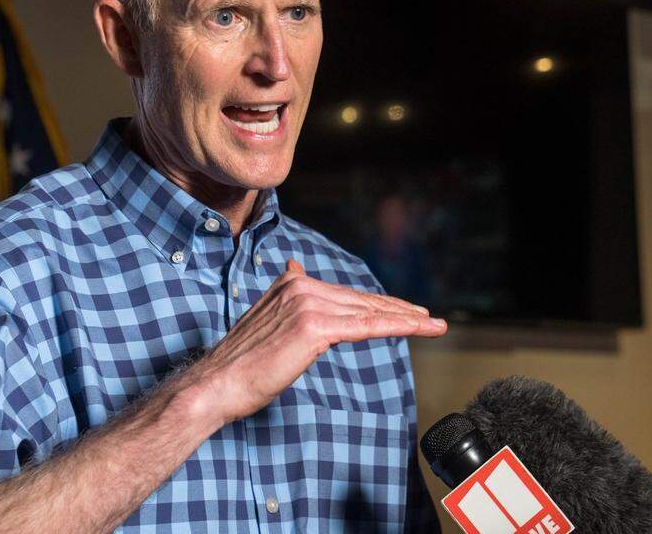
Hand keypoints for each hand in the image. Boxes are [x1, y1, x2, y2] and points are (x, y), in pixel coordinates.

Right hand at [190, 259, 445, 422]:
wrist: (218, 384)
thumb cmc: (242, 364)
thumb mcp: (268, 323)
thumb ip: (288, 301)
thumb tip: (294, 267)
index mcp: (291, 283)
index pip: (345, 295)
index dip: (377, 303)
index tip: (404, 309)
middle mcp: (301, 286)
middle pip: (362, 300)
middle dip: (399, 309)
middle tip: (429, 317)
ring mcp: (308, 304)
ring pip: (369, 312)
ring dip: (406, 318)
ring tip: (432, 324)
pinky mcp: (315, 327)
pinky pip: (366, 326)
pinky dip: (397, 326)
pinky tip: (417, 327)